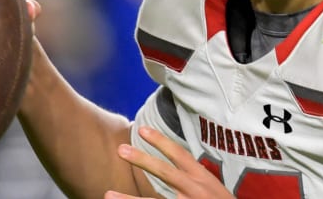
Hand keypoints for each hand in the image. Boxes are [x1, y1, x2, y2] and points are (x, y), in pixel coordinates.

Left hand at [105, 126, 234, 198]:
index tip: (142, 130)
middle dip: (141, 159)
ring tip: (108, 194)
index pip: (179, 154)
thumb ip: (197, 179)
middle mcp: (194, 189)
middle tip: (120, 149)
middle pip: (164, 171)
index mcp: (202, 178)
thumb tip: (179, 168)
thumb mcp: (214, 188)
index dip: (160, 141)